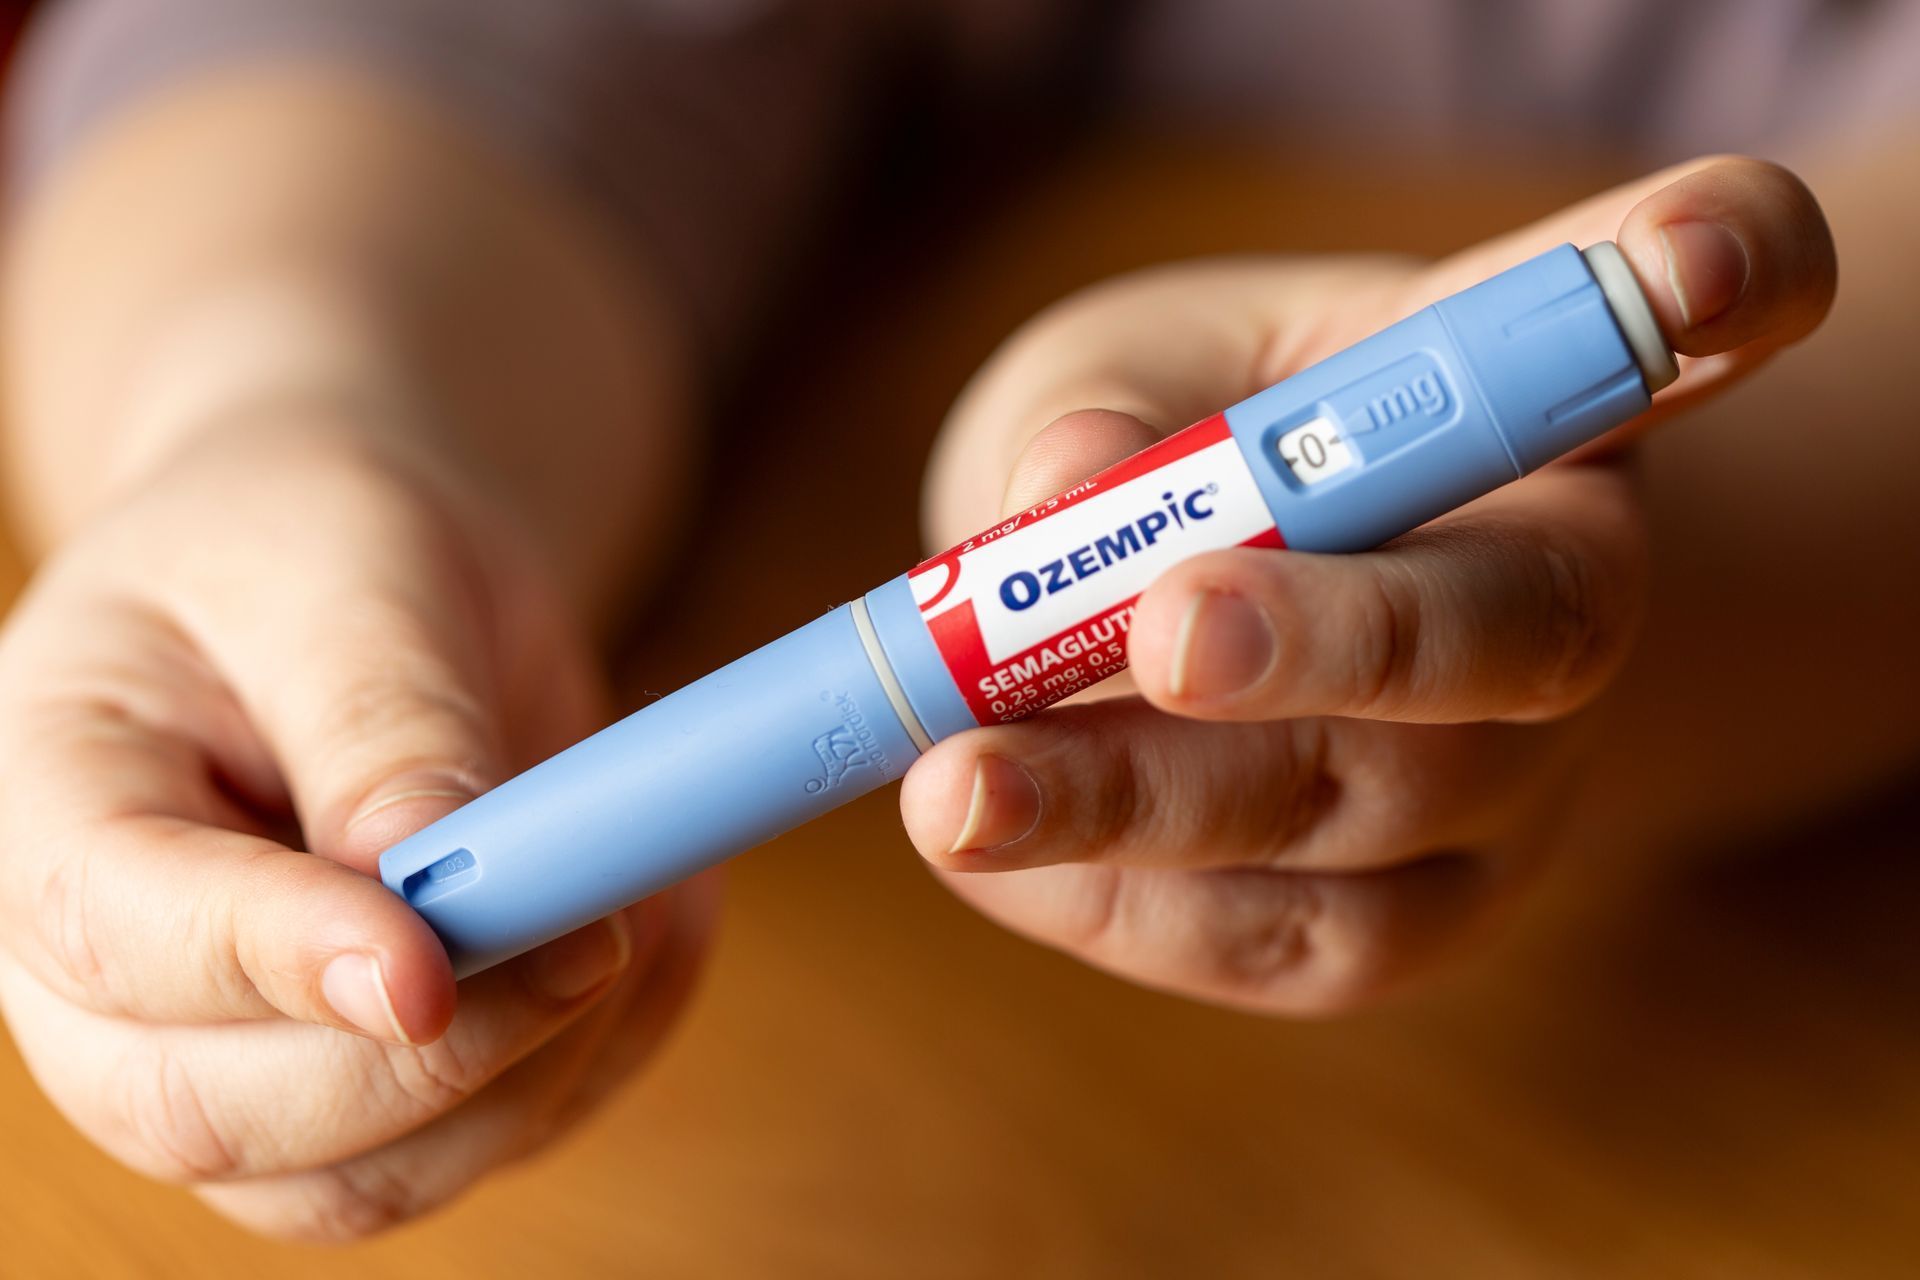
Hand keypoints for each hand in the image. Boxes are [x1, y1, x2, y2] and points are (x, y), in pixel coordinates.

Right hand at [0, 413, 715, 1239]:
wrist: (359, 587)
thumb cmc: (317, 548)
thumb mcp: (344, 573)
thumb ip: (380, 718)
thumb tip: (430, 868)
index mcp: (42, 811)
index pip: (122, 936)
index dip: (276, 964)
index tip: (429, 962)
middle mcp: (107, 979)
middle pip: (220, 1115)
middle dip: (433, 1054)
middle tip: (596, 935)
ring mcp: (234, 1056)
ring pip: (368, 1177)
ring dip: (541, 1070)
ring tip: (645, 896)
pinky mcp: (369, 1092)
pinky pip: (492, 1140)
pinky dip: (606, 1054)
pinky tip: (655, 919)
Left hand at [901, 157, 1834, 1013]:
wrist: (1229, 622)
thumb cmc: (1186, 456)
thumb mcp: (1142, 371)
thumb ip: (1113, 408)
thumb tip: (1061, 483)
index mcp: (1523, 396)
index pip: (1678, 303)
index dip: (1719, 270)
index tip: (1698, 273)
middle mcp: (1564, 592)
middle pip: (1518, 629)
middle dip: (1336, 638)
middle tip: (1159, 634)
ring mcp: (1515, 780)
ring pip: (1377, 817)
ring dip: (1153, 810)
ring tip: (957, 792)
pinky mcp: (1420, 916)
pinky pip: (1299, 942)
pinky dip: (1130, 904)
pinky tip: (997, 851)